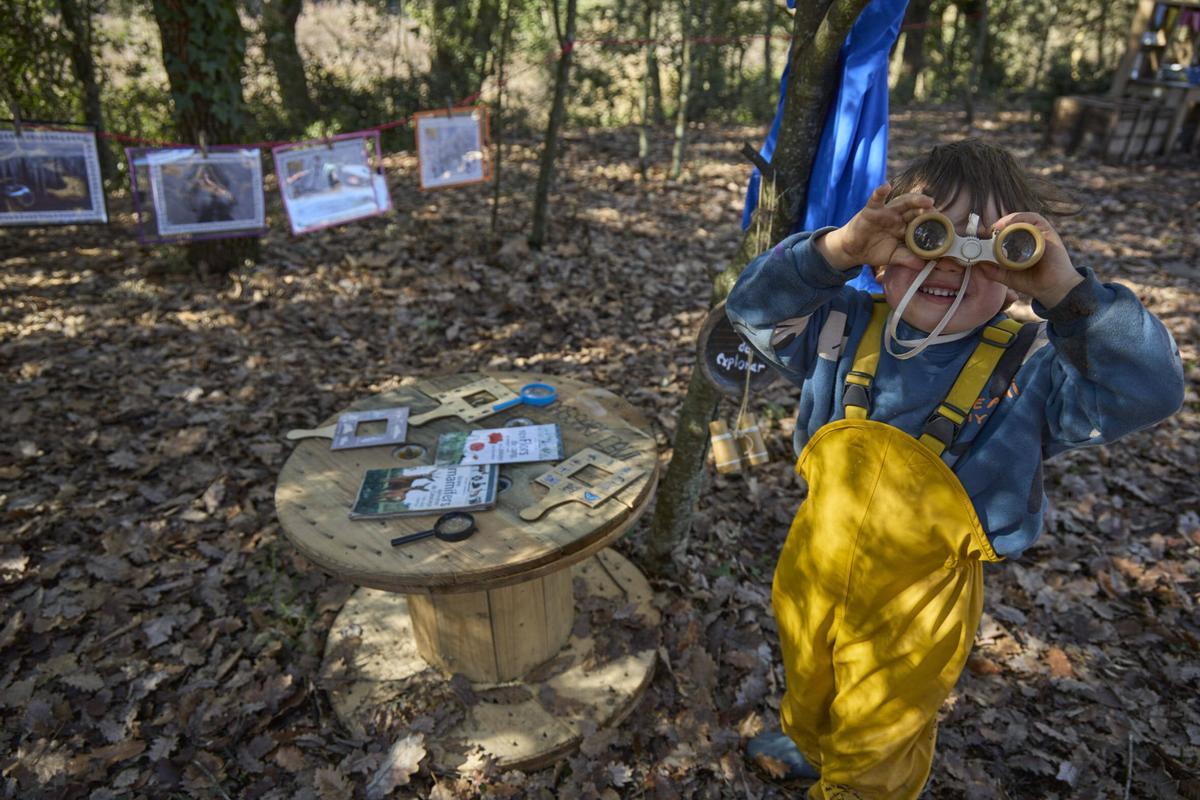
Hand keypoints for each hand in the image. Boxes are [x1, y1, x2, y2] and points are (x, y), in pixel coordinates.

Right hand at [814, 183, 933, 271]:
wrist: (853, 251)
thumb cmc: (874, 250)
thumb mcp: (893, 256)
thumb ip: (907, 259)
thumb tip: (922, 265)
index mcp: (905, 227)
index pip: (920, 221)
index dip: (931, 220)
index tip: (943, 223)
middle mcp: (898, 217)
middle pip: (915, 209)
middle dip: (926, 208)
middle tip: (935, 209)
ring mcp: (886, 212)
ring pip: (901, 202)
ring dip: (914, 199)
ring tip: (926, 200)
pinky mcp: (871, 210)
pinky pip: (875, 199)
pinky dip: (879, 192)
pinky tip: (885, 187)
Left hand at [977, 212, 1081, 307]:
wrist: (1053, 289)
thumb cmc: (1034, 282)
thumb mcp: (1008, 276)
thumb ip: (994, 271)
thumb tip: (978, 264)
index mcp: (1021, 244)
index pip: (1006, 230)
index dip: (993, 230)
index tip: (981, 236)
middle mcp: (1030, 236)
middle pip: (1013, 222)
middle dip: (998, 225)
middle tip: (985, 232)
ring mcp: (1039, 233)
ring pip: (1022, 218)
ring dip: (1007, 221)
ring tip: (996, 228)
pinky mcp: (1048, 232)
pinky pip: (1034, 219)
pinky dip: (1020, 219)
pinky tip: (1009, 225)